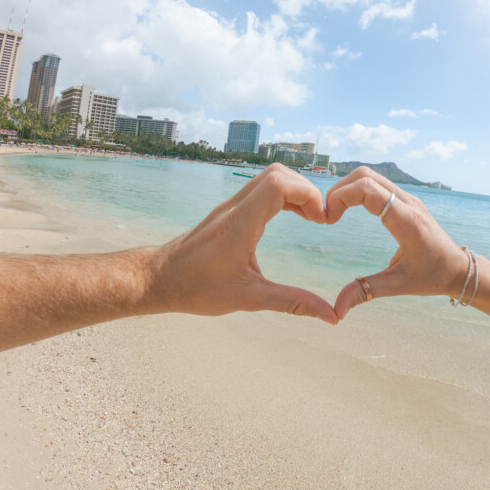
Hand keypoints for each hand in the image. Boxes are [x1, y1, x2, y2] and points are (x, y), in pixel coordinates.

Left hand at [147, 164, 338, 323]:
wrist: (159, 279)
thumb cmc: (198, 289)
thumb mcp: (249, 299)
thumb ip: (292, 303)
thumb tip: (330, 316)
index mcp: (240, 224)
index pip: (279, 184)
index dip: (308, 194)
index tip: (320, 221)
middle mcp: (235, 208)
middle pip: (278, 173)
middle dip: (306, 190)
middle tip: (319, 219)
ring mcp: (230, 206)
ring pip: (269, 177)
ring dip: (295, 191)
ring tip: (310, 218)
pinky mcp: (228, 210)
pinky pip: (260, 188)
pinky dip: (282, 195)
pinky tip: (292, 217)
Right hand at [325, 167, 468, 318]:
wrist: (459, 268)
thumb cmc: (433, 276)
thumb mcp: (398, 286)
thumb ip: (365, 291)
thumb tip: (336, 310)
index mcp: (406, 221)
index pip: (367, 189)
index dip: (341, 197)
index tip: (329, 220)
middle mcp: (407, 203)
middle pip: (365, 175)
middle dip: (339, 190)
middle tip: (327, 215)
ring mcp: (408, 198)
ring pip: (370, 175)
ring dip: (347, 188)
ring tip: (334, 212)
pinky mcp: (406, 200)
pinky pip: (377, 183)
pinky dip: (357, 189)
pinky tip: (348, 209)